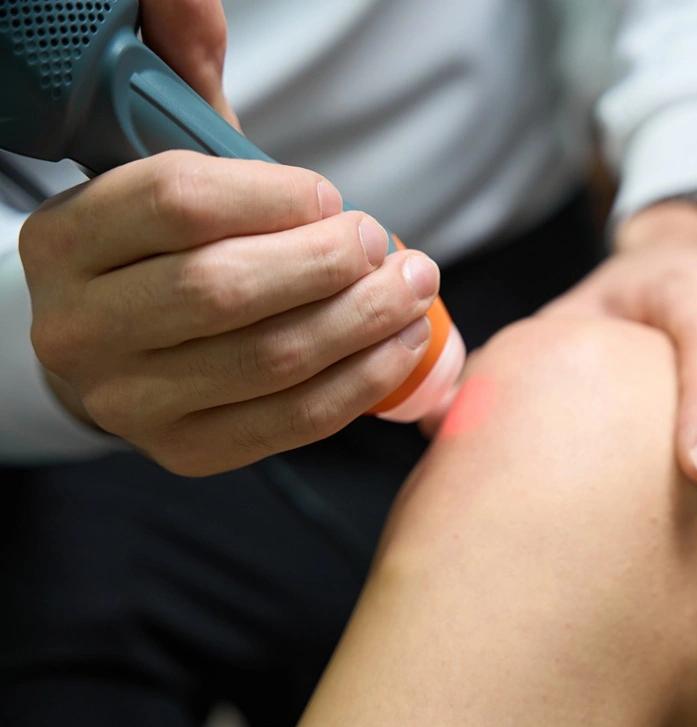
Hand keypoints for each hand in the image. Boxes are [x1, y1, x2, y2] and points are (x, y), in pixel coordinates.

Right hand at [23, 153, 438, 475]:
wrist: (120, 348)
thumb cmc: (161, 251)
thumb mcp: (164, 165)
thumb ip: (189, 86)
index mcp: (66, 241)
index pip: (175, 204)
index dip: (270, 195)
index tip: (328, 195)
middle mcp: (83, 326)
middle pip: (223, 290)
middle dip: (326, 262)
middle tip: (383, 242)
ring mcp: (130, 401)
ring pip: (268, 360)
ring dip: (362, 321)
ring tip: (411, 287)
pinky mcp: (188, 452)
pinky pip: (292, 421)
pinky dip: (363, 382)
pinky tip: (401, 344)